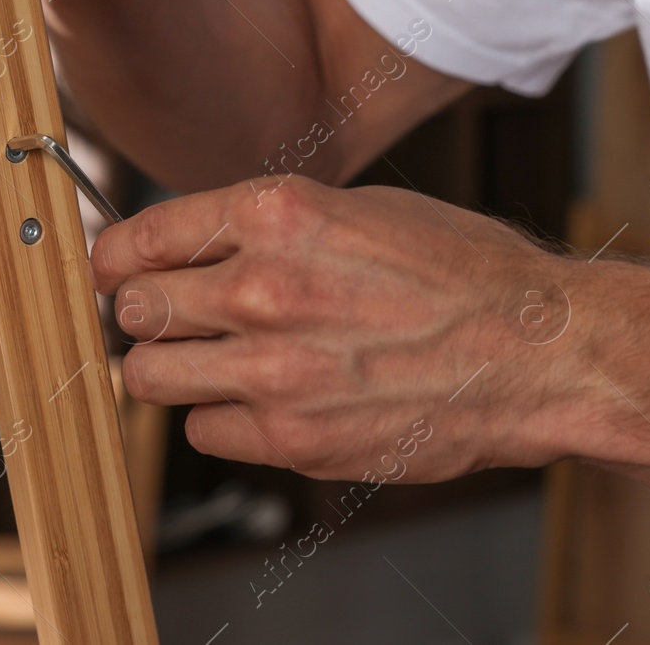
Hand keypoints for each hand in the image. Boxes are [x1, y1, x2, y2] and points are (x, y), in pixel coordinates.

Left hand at [90, 175, 584, 482]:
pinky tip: (261, 399)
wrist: (534, 352)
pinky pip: (204, 430)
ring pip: (150, 377)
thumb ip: (273, 227)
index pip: (143, 237)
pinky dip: (220, 417)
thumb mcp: (362, 209)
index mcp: (278, 216)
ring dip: (168, 368)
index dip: (117, 255)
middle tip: (166, 317)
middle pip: (134, 310)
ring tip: (206, 362)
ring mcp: (273, 370)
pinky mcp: (293, 439)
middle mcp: (263, 289)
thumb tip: (203, 244)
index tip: (114, 267)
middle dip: (143, 312)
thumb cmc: (463, 274)